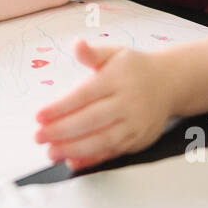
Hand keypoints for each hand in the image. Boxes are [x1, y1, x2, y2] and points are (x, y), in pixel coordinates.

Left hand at [33, 40, 177, 171]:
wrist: (169, 83)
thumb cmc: (135, 69)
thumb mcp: (114, 54)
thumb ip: (92, 53)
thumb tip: (77, 45)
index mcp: (117, 79)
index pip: (84, 95)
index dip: (60, 108)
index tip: (39, 116)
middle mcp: (128, 103)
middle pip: (91, 120)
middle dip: (62, 131)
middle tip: (39, 136)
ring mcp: (135, 124)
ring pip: (102, 140)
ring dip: (74, 149)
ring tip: (51, 152)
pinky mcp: (138, 140)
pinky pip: (112, 153)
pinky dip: (92, 160)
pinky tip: (73, 162)